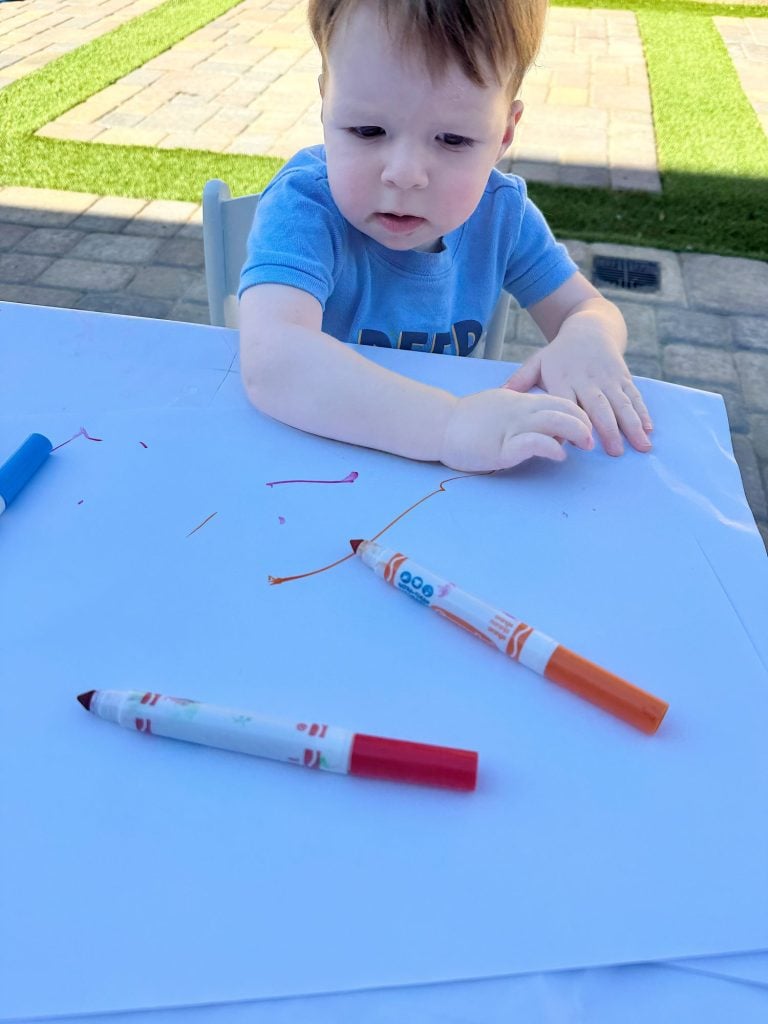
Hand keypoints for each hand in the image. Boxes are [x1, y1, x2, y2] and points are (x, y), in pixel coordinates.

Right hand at [440, 388, 593, 471]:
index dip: (578, 413)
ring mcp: (512, 428)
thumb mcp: (500, 407)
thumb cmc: (468, 420)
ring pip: (554, 422)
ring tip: (584, 446)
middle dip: (585, 424)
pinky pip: (534, 443)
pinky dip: (552, 448)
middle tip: (593, 441)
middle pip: (564, 409)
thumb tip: (543, 425)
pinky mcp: (502, 448)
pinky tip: (559, 455)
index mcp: (521, 401)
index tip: (587, 428)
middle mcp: (520, 411)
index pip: (559, 401)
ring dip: (577, 433)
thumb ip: (522, 412)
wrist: (440, 425)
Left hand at [503, 332, 652, 456]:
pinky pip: (634, 396)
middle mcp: (588, 379)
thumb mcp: (537, 362)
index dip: (570, 421)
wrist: (589, 328)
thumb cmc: (558, 353)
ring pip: (621, 404)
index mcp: (564, 378)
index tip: (573, 444)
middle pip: (598, 406)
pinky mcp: (623, 377)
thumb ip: (520, 381)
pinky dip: (642, 413)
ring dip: (631, 426)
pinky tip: (649, 429)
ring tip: (640, 447)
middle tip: (613, 452)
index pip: (566, 403)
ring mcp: (608, 379)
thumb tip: (499, 395)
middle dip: (608, 429)